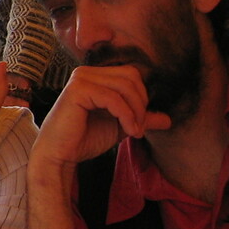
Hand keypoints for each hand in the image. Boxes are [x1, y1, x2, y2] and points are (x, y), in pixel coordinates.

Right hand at [33, 64, 170, 171]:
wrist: (60, 156)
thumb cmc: (84, 140)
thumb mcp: (120, 127)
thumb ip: (140, 119)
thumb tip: (168, 119)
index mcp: (95, 76)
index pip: (131, 75)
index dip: (142, 97)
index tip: (141, 123)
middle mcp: (86, 73)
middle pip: (131, 76)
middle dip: (141, 103)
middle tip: (139, 127)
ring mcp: (80, 79)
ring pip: (125, 86)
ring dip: (136, 111)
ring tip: (134, 131)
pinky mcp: (77, 90)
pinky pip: (113, 98)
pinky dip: (126, 115)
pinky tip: (128, 131)